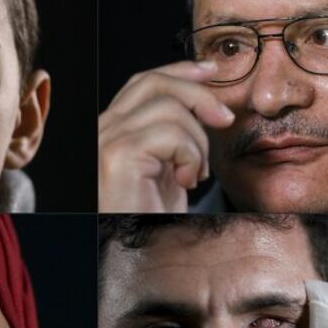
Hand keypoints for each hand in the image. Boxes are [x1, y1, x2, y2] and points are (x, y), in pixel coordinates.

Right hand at [98, 61, 234, 211]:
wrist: (143, 257)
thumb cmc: (155, 216)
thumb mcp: (169, 166)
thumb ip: (176, 133)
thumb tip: (208, 103)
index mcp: (113, 128)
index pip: (144, 81)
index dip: (180, 70)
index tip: (212, 70)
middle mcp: (103, 129)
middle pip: (154, 83)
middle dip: (198, 94)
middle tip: (225, 119)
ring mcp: (107, 140)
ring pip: (170, 108)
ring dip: (198, 141)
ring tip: (196, 173)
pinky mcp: (119, 155)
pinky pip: (172, 134)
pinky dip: (192, 157)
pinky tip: (187, 182)